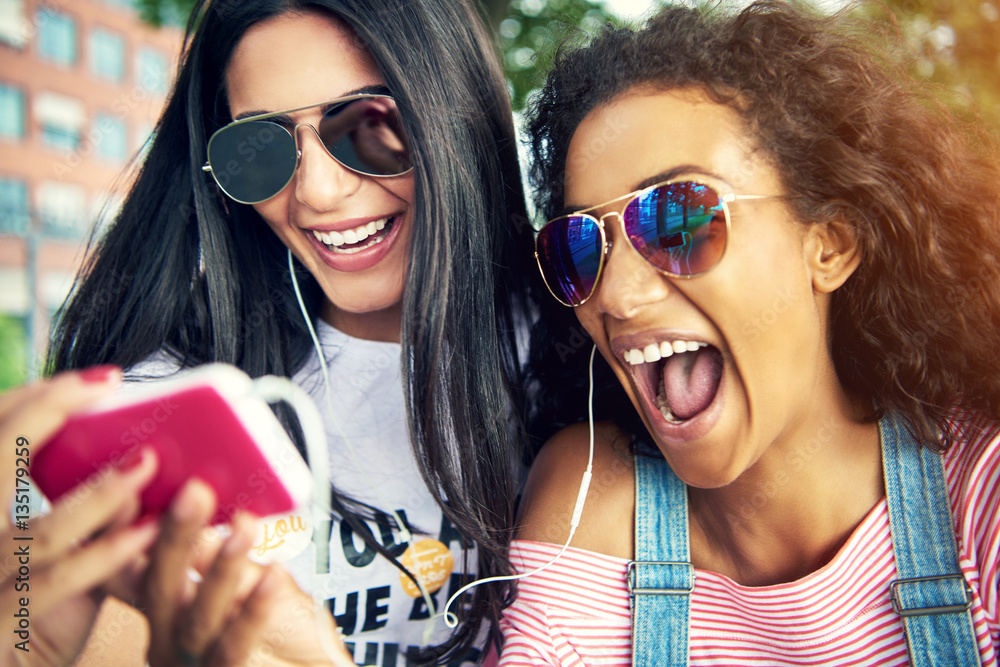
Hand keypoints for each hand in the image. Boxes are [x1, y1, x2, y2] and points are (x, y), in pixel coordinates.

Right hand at [0, 369, 160, 664]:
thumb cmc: (30, 612)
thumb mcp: (49, 553)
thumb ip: (87, 515)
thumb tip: (140, 467)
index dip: (31, 399)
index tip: (95, 380)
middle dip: (48, 412)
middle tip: (107, 386)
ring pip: (38, 529)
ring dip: (98, 493)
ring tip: (147, 462)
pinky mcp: (2, 617)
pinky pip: (55, 581)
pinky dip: (104, 553)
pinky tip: (145, 532)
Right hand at [143, 480, 354, 666]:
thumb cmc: (281, 634)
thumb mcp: (245, 582)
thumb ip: (214, 553)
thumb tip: (199, 500)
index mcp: (166, 611)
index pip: (137, 568)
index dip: (129, 531)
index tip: (134, 489)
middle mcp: (168, 639)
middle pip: (159, 587)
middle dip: (177, 537)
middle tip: (194, 493)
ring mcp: (193, 663)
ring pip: (197, 617)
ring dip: (222, 568)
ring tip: (243, 528)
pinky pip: (234, 646)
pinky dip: (254, 610)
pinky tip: (273, 575)